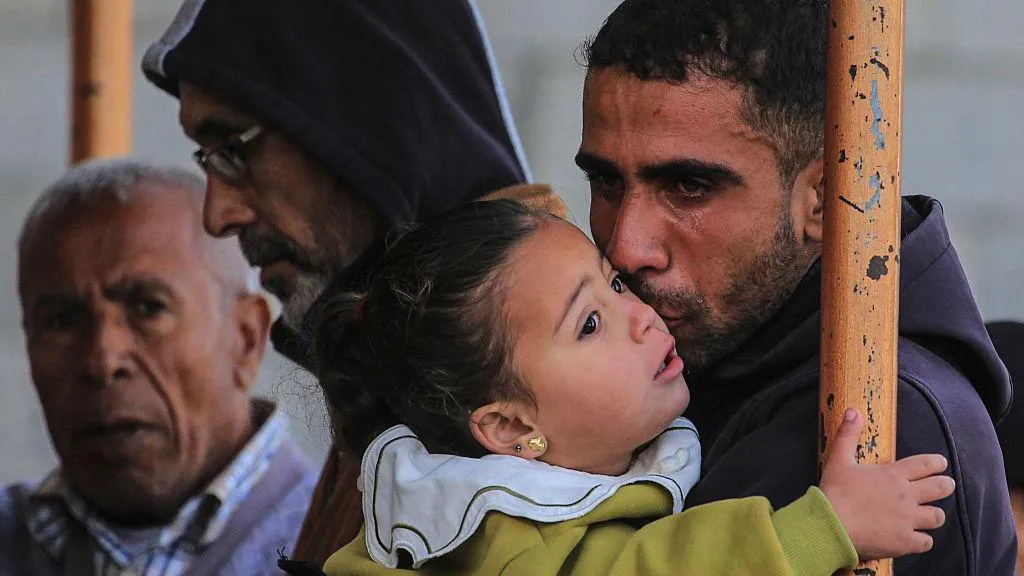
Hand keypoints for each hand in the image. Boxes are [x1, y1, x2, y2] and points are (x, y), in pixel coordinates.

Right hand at [820, 408, 954, 560]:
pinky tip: (918, 538)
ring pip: (937, 516)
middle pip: (940, 488)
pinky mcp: (905, 541)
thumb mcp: (838, 459)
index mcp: (893, 474)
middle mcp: (906, 495)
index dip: (937, 462)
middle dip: (946, 485)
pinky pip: (926, 541)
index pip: (925, 464)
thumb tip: (853, 410)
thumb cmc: (834, 492)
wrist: (830, 525)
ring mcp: (908, 519)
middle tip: (946, 485)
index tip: (941, 463)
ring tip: (932, 513)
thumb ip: (848, 434)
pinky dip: (924, 539)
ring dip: (935, 514)